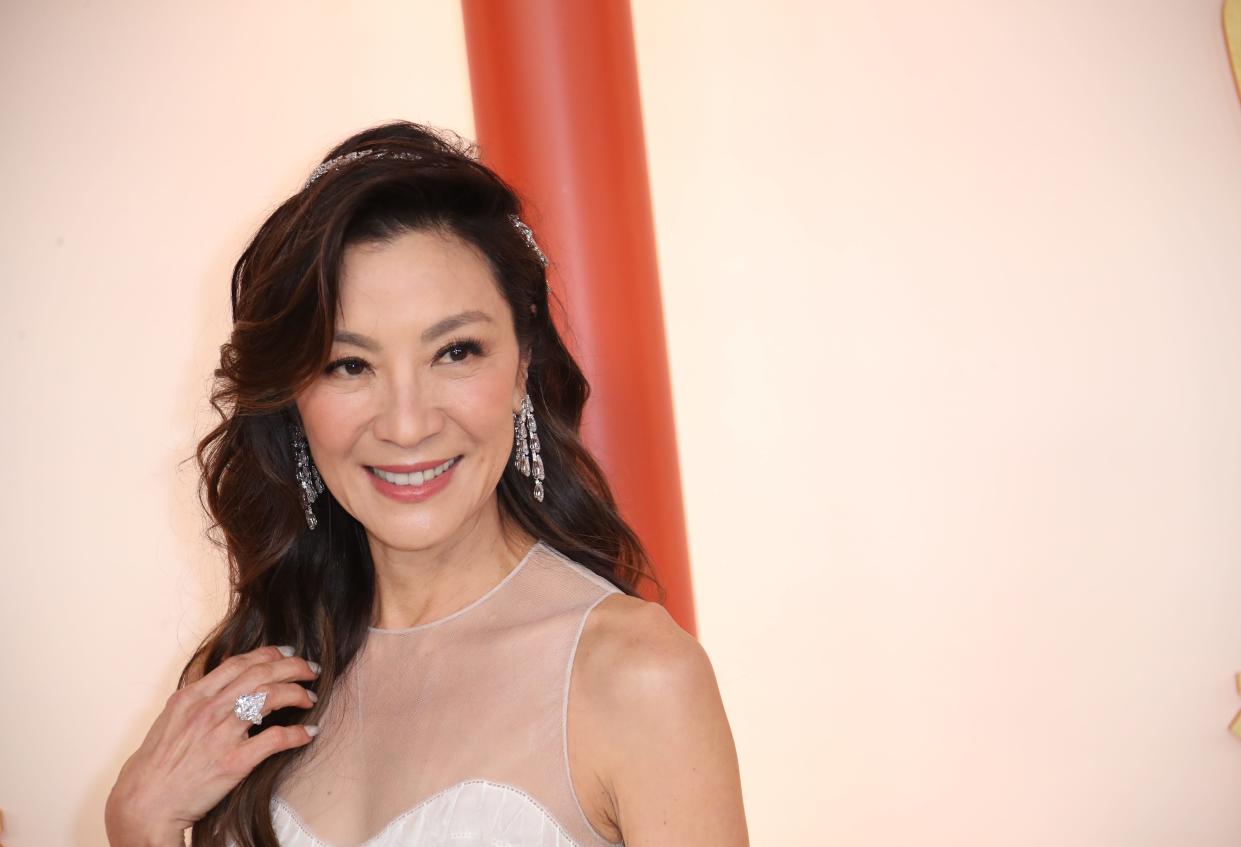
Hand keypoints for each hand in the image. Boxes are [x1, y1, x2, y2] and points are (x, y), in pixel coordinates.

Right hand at [105, 645, 319, 845]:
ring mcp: (221, 734)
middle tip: (310, 669)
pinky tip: (309, 734)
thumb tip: (219, 687)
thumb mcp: (169, 721)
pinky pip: (275, 739)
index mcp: (191, 697)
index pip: (238, 663)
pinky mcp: (233, 761)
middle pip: (260, 673)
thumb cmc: (153, 768)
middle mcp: (207, 710)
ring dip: (297, 694)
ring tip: (309, 697)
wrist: (143, 804)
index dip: (267, 654)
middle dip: (292, 666)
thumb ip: (196, 701)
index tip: (286, 653)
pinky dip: (298, 734)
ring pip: (271, 697)